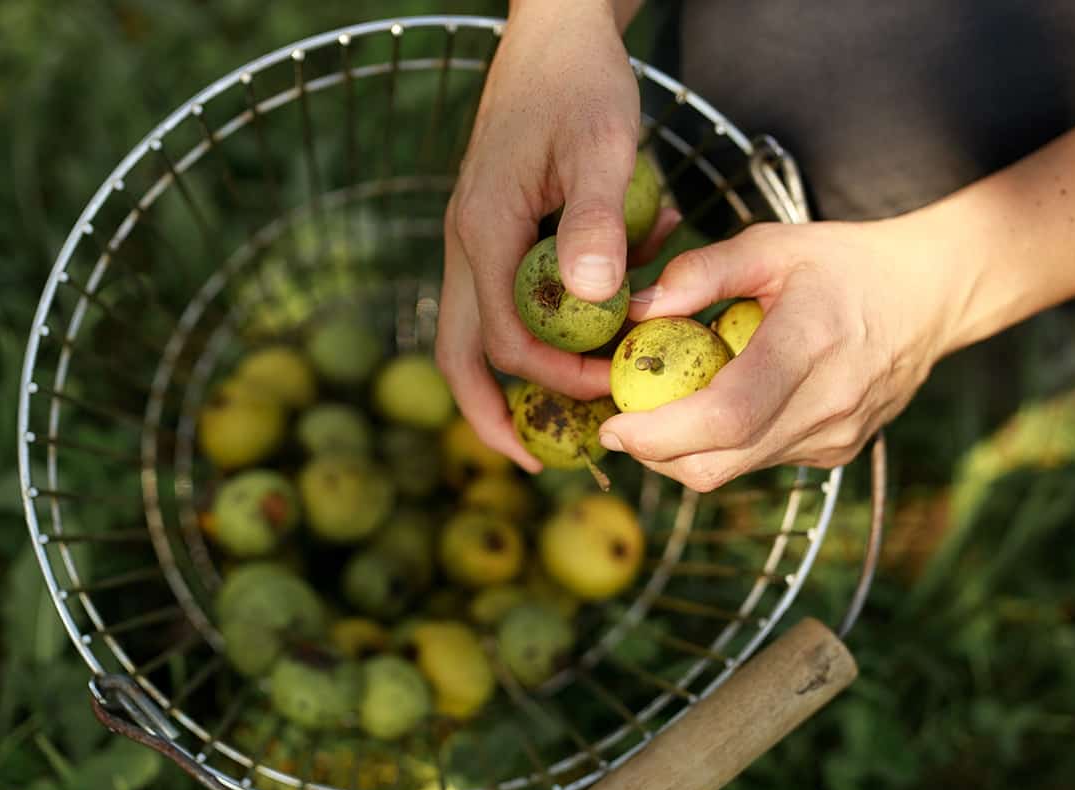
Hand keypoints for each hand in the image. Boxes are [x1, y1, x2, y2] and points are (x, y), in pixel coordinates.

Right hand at [436, 0, 648, 470]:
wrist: (555, 33)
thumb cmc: (581, 82)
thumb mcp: (603, 145)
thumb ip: (597, 221)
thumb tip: (593, 301)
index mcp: (485, 230)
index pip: (505, 337)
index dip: (558, 375)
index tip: (615, 385)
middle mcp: (468, 243)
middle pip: (459, 352)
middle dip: (492, 413)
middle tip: (535, 461)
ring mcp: (478, 239)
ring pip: (475, 332)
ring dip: (513, 380)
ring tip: (559, 417)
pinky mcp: (498, 232)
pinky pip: (509, 299)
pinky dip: (544, 326)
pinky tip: (604, 318)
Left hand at [598, 219, 960, 490]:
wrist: (927, 297)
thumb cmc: (842, 264)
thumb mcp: (771, 245)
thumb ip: (700, 272)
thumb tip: (634, 313)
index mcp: (810, 343)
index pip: (726, 415)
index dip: (659, 433)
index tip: (614, 423)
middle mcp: (827, 403)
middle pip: (719, 461)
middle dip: (655, 453)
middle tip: (618, 424)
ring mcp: (834, 437)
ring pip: (733, 471)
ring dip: (681, 453)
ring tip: (659, 410)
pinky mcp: (834, 453)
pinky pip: (758, 462)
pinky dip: (721, 446)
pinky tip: (713, 408)